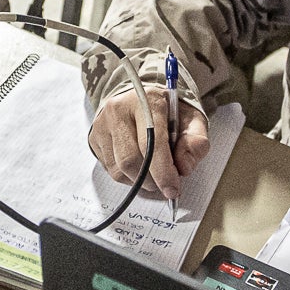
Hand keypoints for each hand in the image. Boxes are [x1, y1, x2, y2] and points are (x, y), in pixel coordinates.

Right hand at [87, 84, 209, 200]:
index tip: (173, 190)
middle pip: (131, 159)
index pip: (152, 142)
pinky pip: (111, 170)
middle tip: (166, 185)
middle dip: (152, 180)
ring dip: (140, 181)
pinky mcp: (94, 137)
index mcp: (147, 100)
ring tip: (153, 174)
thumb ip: (196, 143)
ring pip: (119, 169)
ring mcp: (102, 123)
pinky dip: (129, 177)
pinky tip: (139, 167)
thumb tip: (184, 168)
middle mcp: (119, 109)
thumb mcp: (193, 121)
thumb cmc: (170, 113)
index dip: (162, 171)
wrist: (143, 100)